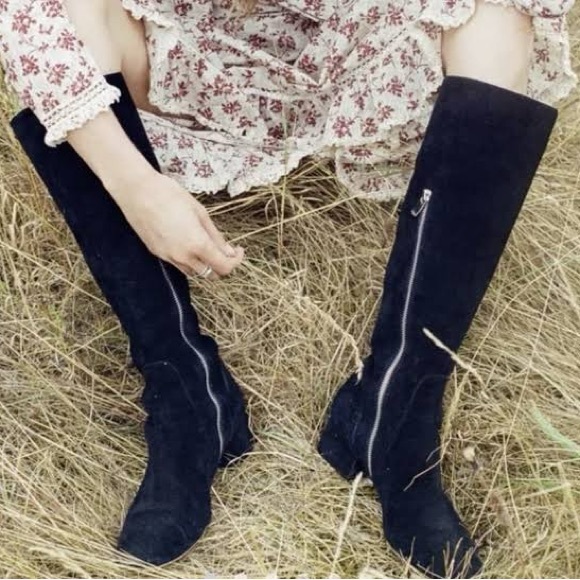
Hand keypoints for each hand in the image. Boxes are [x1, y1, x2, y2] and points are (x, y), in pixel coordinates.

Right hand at [108, 170, 243, 278]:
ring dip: (205, 264)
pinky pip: (179, 265)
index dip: (235, 262)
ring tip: (208, 246)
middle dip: (221, 265)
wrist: (136, 191)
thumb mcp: (200, 213)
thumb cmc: (169, 194)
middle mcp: (183, 256)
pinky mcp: (157, 253)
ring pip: (194, 272)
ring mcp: (168, 257)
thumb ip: (216, 236)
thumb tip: (229, 252)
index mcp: (197, 245)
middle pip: (210, 274)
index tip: (238, 251)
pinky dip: (190, 260)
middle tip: (226, 250)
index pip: (223, 267)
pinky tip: (190, 243)